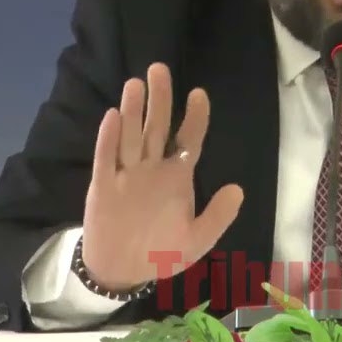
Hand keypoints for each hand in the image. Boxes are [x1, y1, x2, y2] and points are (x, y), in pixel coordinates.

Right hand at [81, 63, 243, 290]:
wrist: (122, 272)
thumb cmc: (161, 252)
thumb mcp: (197, 240)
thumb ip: (218, 216)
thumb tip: (238, 190)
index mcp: (177, 176)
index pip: (188, 138)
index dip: (196, 117)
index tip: (199, 93)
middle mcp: (152, 168)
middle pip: (157, 127)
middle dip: (159, 99)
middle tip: (159, 68)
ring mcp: (127, 174)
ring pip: (131, 136)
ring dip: (132, 111)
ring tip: (135, 84)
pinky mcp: (103, 186)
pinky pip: (106, 159)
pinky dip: (108, 139)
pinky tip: (112, 116)